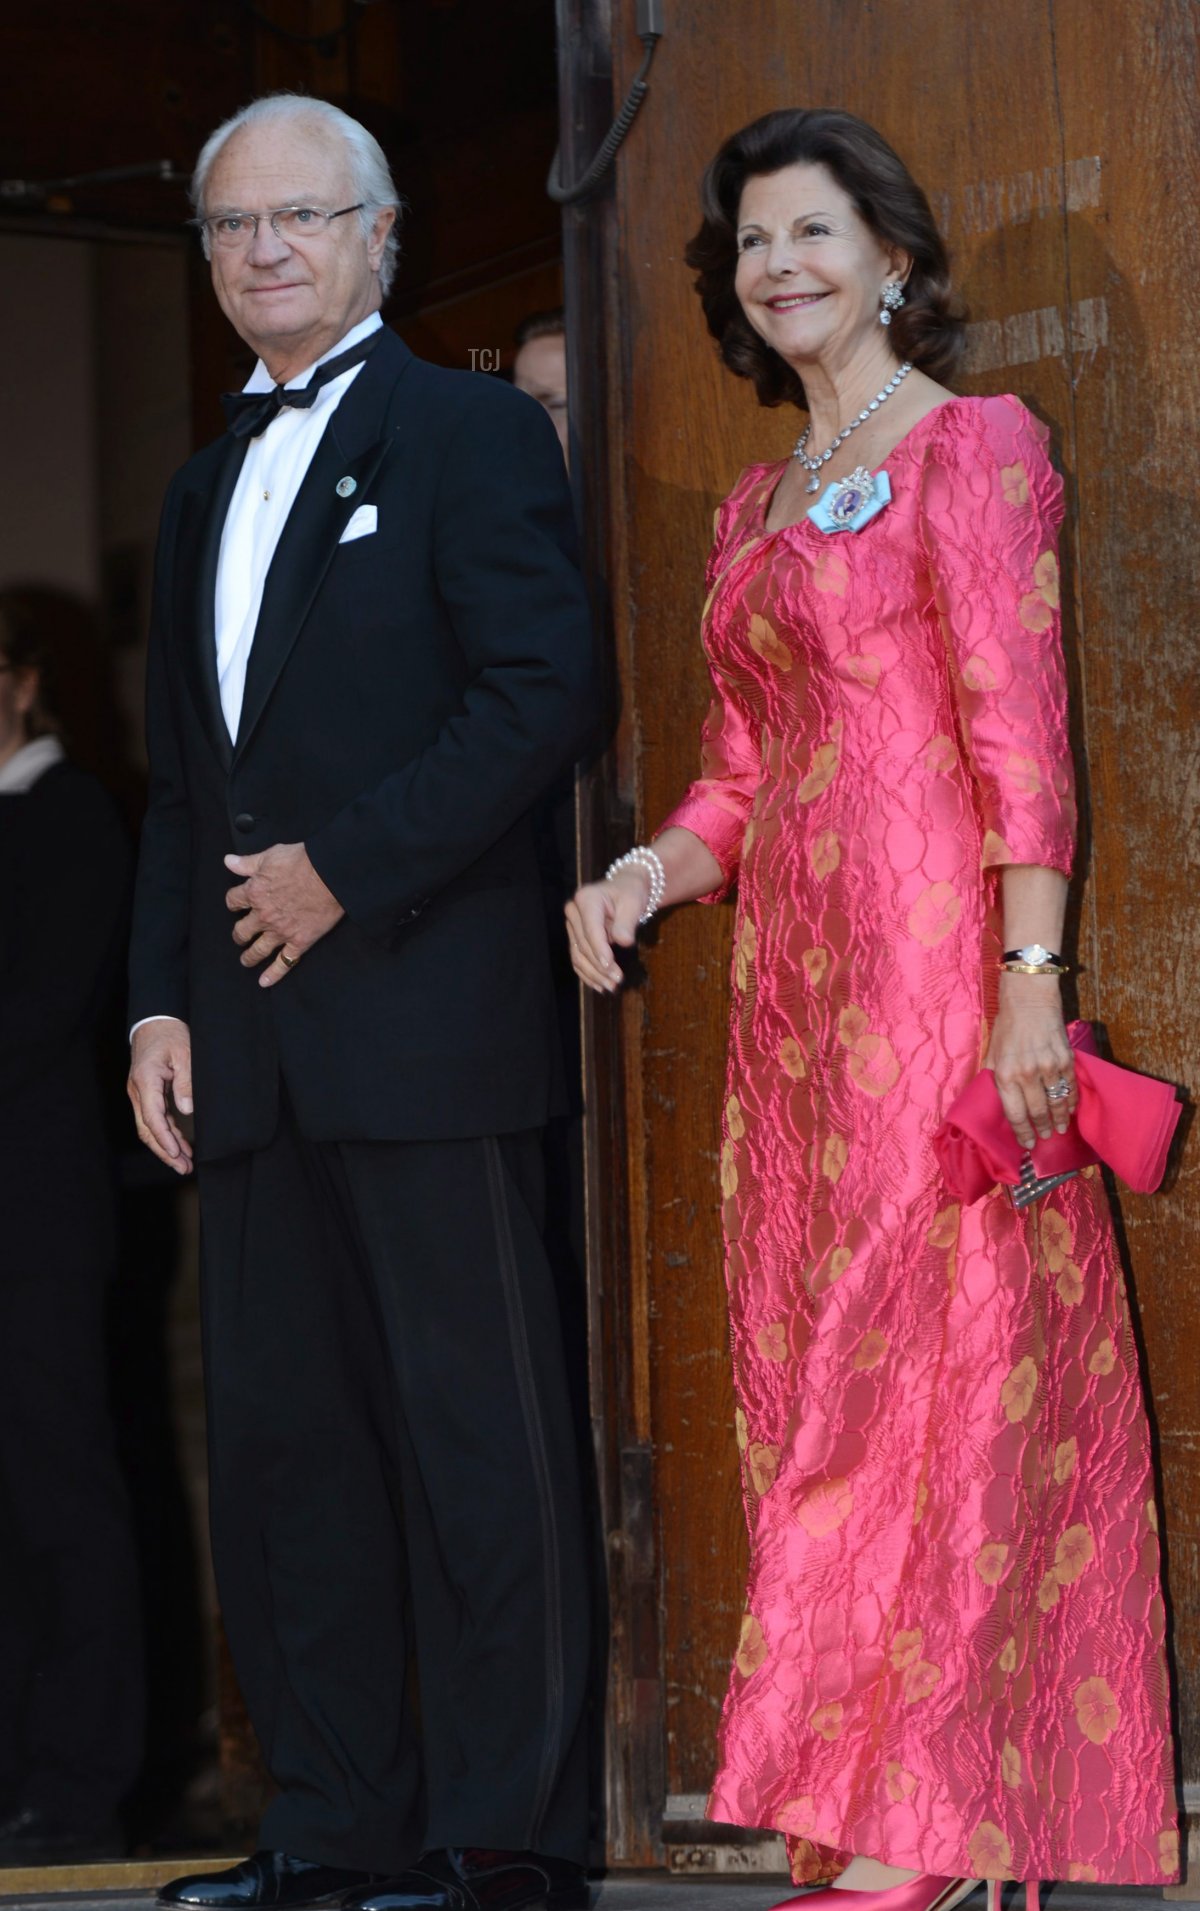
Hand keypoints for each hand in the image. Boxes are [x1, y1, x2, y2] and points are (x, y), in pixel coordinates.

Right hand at [128, 1017, 194, 1174]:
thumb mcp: (185, 1053)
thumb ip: (186, 1081)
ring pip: (149, 1128)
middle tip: (184, 1168)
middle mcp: (138, 1091)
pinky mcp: (146, 1096)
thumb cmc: (170, 1035)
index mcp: (145, 1080)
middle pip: (147, 1129)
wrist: (155, 1024)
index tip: (177, 1153)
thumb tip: (186, 1109)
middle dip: (165, 1151)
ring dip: (166, 1147)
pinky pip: (154, 1120)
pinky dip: (167, 1135)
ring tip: (184, 1164)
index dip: (164, 1138)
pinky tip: (180, 1147)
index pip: (152, 1116)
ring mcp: (140, 1095)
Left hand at [224, 842, 343, 985]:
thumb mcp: (270, 855)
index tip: (236, 905)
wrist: (330, 875)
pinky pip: (283, 963)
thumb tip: (228, 861)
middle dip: (239, 934)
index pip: (233, 901)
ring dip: (249, 957)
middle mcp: (263, 916)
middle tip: (240, 936)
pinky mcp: (299, 942)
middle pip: (242, 931)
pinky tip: (264, 982)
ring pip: (258, 950)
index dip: (233, 903)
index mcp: (254, 893)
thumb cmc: (302, 861)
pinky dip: (273, 974)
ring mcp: (280, 932)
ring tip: (245, 961)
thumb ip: (248, 863)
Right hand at [564, 870, 648, 992]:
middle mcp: (574, 911)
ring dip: (593, 974)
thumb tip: (623, 942)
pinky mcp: (574, 936)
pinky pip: (577, 958)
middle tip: (617, 981)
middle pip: (583, 945)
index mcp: (586, 899)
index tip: (610, 967)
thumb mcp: (633, 904)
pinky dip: (587, 974)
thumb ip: (626, 923)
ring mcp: (572, 925)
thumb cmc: (630, 893)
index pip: (590, 930)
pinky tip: (599, 985)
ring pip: (577, 955)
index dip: (599, 950)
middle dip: (599, 966)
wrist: (625, 888)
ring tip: (611, 986)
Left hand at [986, 973, 1076, 1148]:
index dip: (1022, 1132)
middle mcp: (1028, 1074)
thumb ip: (995, 1078)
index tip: (1027, 1143)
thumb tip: (997, 1102)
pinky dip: (1071, 1102)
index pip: (1015, 1113)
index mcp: (1006, 1074)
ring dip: (1058, 1120)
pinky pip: (1070, 1088)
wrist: (1030, 1000)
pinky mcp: (1066, 1060)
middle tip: (1045, 1138)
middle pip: (1038, 1112)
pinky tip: (1069, 1111)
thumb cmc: (1007, 1027)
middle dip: (1041, 1129)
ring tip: (1059, 1130)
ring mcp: (1050, 1067)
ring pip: (1057, 1103)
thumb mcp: (992, 1053)